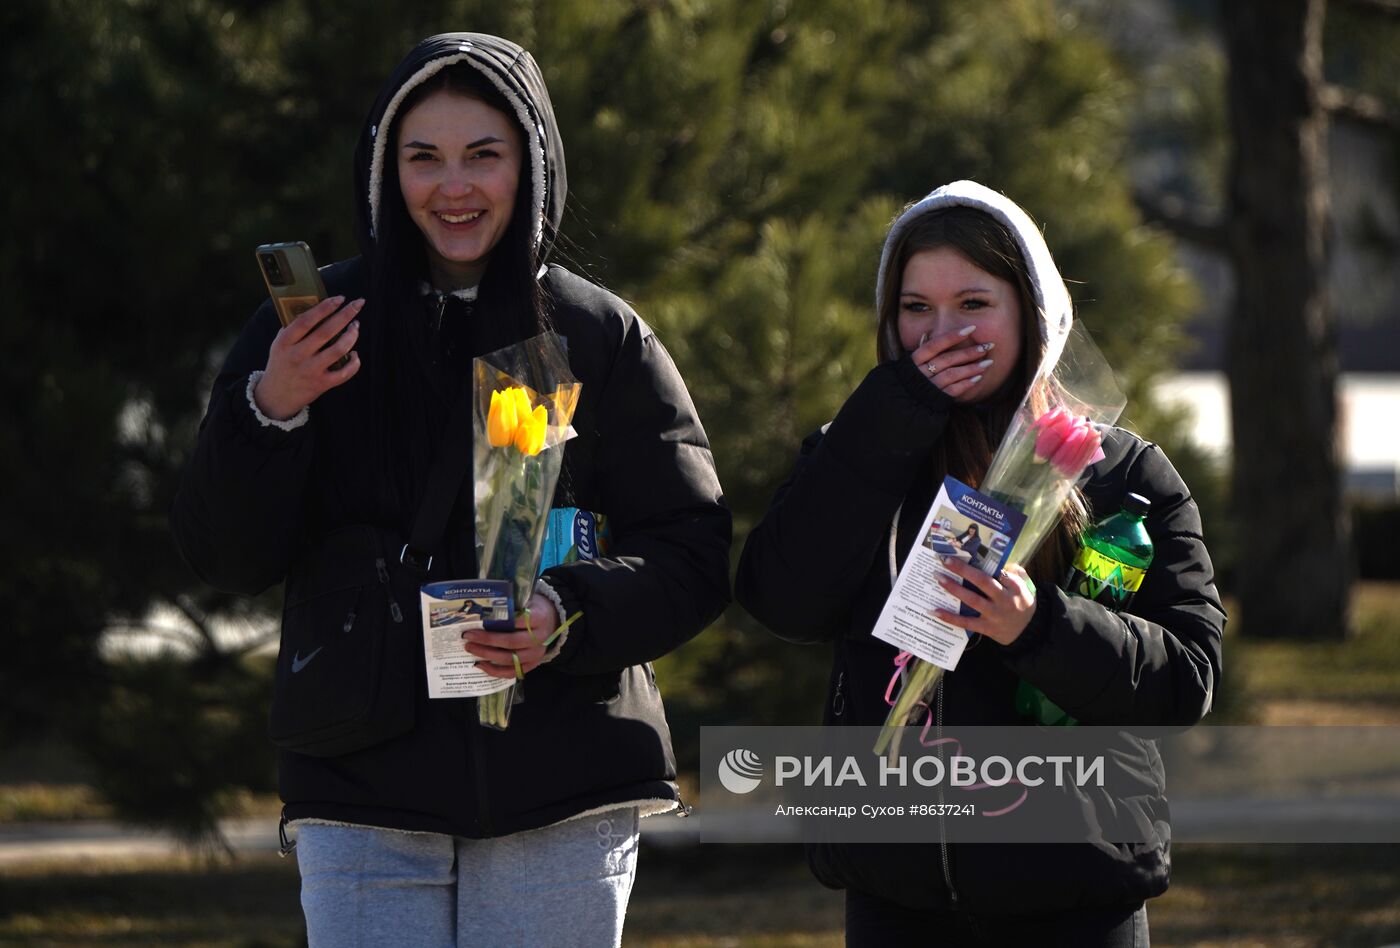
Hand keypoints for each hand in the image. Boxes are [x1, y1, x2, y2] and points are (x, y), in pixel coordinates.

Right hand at [253, 296, 364, 419]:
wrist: (275, 396)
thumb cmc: (281, 363)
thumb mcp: (279, 344)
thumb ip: (293, 328)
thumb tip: (316, 307)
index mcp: (285, 341)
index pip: (306, 320)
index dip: (324, 307)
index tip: (340, 298)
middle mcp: (297, 355)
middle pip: (326, 331)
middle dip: (345, 315)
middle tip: (358, 304)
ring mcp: (310, 370)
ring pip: (338, 350)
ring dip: (351, 336)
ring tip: (356, 327)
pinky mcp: (321, 384)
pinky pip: (344, 373)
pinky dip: (354, 363)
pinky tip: (355, 354)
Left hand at [462, 593, 559, 678]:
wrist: (550, 621)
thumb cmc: (533, 608)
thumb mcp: (526, 599)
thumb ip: (510, 603)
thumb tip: (481, 606)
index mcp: (539, 618)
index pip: (517, 621)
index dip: (497, 622)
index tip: (478, 621)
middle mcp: (539, 638)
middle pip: (511, 642)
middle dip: (487, 640)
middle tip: (468, 636)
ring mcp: (536, 654)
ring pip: (509, 658)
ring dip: (487, 654)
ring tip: (470, 648)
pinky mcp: (532, 665)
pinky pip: (512, 672)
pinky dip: (495, 671)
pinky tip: (480, 664)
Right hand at [910, 326, 995, 398]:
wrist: (905, 405)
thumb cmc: (911, 380)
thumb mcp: (910, 365)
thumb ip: (921, 351)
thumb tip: (926, 334)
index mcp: (915, 360)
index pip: (935, 345)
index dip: (952, 336)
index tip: (971, 328)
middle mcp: (921, 373)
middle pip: (947, 359)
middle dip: (968, 352)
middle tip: (987, 346)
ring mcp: (929, 386)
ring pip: (952, 374)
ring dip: (971, 368)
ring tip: (988, 363)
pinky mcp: (936, 399)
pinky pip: (953, 390)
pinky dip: (965, 384)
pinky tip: (978, 378)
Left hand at [934, 559, 1035, 645]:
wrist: (1030, 630)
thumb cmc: (1022, 601)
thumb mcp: (1026, 584)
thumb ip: (1015, 571)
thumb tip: (1000, 560)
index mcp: (1015, 587)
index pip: (1001, 572)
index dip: (986, 563)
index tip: (968, 553)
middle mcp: (1005, 600)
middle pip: (983, 582)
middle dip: (963, 570)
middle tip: (945, 560)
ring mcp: (995, 615)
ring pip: (972, 600)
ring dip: (954, 588)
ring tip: (939, 578)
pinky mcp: (987, 628)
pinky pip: (966, 622)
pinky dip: (950, 617)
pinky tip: (935, 611)